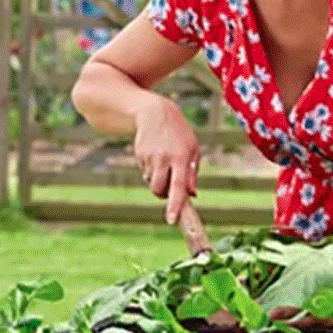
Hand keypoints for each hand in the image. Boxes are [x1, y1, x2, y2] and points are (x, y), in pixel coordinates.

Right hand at [133, 98, 200, 223]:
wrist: (154, 112)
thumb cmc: (179, 134)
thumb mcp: (193, 149)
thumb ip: (193, 172)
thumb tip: (192, 195)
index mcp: (183, 158)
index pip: (179, 186)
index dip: (175, 205)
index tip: (171, 220)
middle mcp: (166, 158)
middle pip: (159, 190)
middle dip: (163, 194)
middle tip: (169, 185)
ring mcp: (151, 157)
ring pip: (151, 183)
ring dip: (157, 181)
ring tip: (162, 164)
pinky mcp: (140, 155)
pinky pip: (145, 172)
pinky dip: (150, 169)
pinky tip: (154, 154)